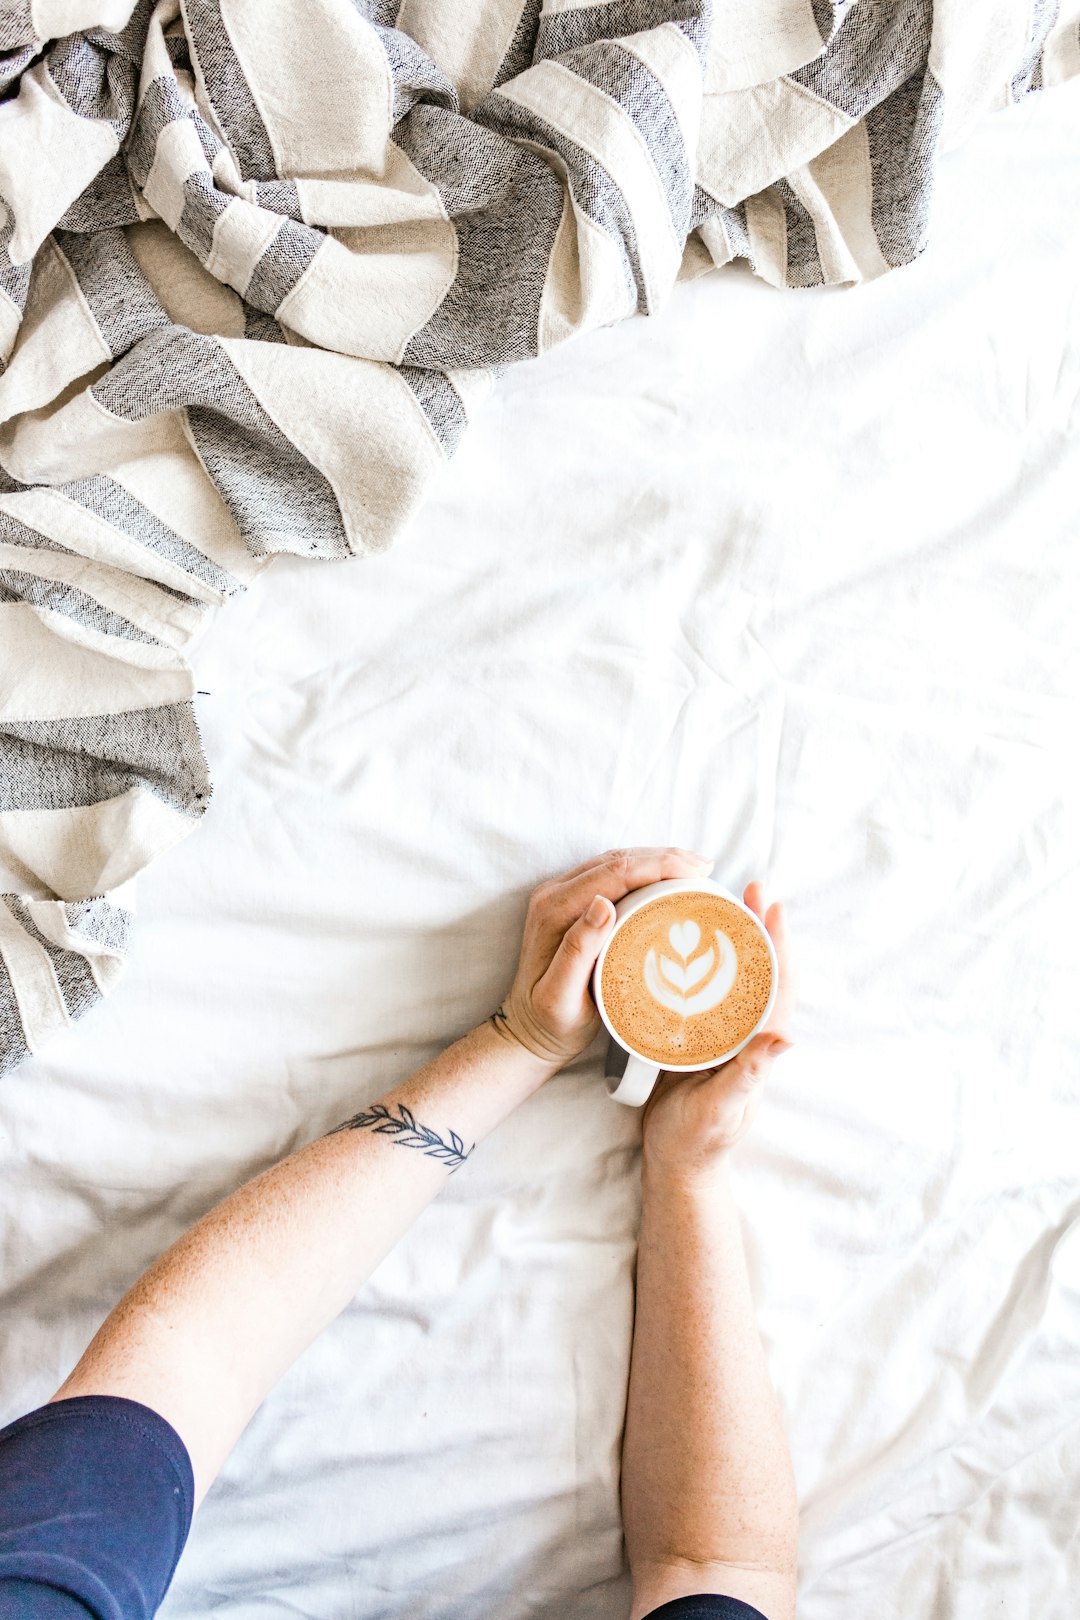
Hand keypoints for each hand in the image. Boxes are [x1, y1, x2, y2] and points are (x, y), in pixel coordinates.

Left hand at [490, 847, 714, 1068]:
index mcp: (554, 911)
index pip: (614, 872)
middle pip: (616, 860)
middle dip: (663, 857)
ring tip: (694, 868)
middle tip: (704, 866)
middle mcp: (555, 895)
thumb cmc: (549, 1021)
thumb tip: (602, 904)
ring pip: (615, 863)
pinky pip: (611, 876)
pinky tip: (667, 879)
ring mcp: (561, 897)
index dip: (657, 864)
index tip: (695, 870)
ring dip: (655, 860)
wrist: (528, 1031)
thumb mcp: (561, 996)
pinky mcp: (571, 906)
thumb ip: (577, 951)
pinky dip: (643, 872)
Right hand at [640, 882, 794, 1183]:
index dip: (779, 945)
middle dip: (762, 928)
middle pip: (762, 972)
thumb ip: (749, 1076)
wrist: (676, 1163)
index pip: (777, 987)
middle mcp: (745, 1035)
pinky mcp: (700, 1038)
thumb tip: (787, 1039)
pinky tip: (696, 942)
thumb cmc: (698, 1140)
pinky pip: (714, 992)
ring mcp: (724, 1036)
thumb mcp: (720, 1109)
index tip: (773, 906)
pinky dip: (712, 962)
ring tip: (729, 901)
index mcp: (755, 1046)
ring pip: (740, 978)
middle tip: (752, 886)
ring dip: (740, 939)